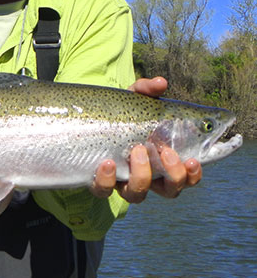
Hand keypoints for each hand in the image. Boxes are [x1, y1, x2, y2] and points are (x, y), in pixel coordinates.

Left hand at [90, 77, 202, 201]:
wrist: (84, 121)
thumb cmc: (118, 113)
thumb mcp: (132, 99)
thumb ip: (146, 90)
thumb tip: (161, 83)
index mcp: (161, 159)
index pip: (186, 175)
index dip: (194, 174)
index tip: (193, 160)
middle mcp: (146, 175)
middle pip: (170, 191)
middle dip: (174, 175)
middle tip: (166, 152)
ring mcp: (121, 180)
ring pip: (138, 195)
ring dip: (142, 175)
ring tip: (137, 149)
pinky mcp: (99, 183)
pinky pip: (104, 190)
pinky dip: (107, 179)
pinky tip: (108, 162)